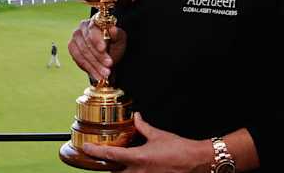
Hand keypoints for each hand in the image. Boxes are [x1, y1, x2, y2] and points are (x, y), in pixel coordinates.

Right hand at [67, 18, 126, 82]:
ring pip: (83, 53)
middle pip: (87, 43)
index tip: (103, 49)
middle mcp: (82, 26)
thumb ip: (117, 34)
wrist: (107, 56)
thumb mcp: (120, 40)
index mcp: (95, 20)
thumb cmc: (114, 45)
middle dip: (98, 57)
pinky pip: (78, 59)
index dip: (97, 40)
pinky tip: (97, 75)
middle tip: (108, 66)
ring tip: (105, 74)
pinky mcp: (72, 48)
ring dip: (95, 65)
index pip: (93, 30)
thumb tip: (112, 29)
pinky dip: (89, 69)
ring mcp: (75, 37)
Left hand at [82, 113, 212, 172]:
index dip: (95, 152)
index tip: (86, 148)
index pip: (110, 155)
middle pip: (113, 172)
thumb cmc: (179, 149)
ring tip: (120, 163)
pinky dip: (132, 172)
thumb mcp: (158, 136)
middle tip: (104, 158)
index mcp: (138, 158)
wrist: (197, 162)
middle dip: (108, 166)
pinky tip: (135, 167)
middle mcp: (139, 172)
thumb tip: (135, 117)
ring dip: (121, 170)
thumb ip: (143, 127)